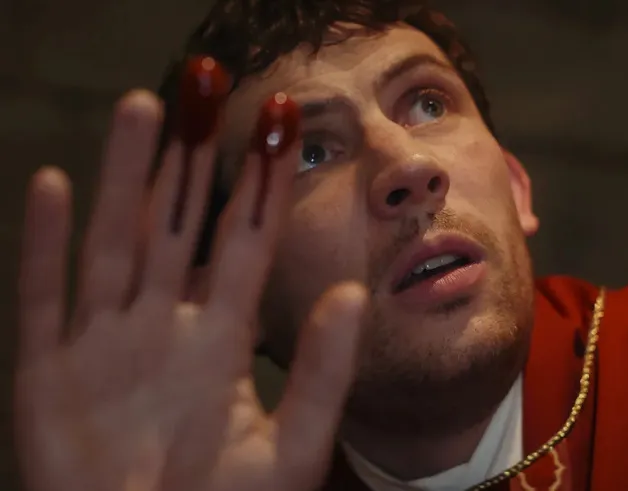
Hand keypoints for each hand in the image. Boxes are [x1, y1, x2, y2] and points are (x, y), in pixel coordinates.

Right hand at [14, 90, 366, 490]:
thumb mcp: (291, 449)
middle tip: (204, 85)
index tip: (281, 121)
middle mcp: (165, 326)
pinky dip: (44, 245)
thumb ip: (321, 373)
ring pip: (115, 242)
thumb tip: (354, 290)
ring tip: (145, 110)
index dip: (263, 183)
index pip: (247, 242)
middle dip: (192, 158)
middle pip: (179, 225)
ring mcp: (105, 345)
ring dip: (126, 178)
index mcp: (222, 338)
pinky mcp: (49, 375)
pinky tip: (53, 185)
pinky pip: (45, 299)